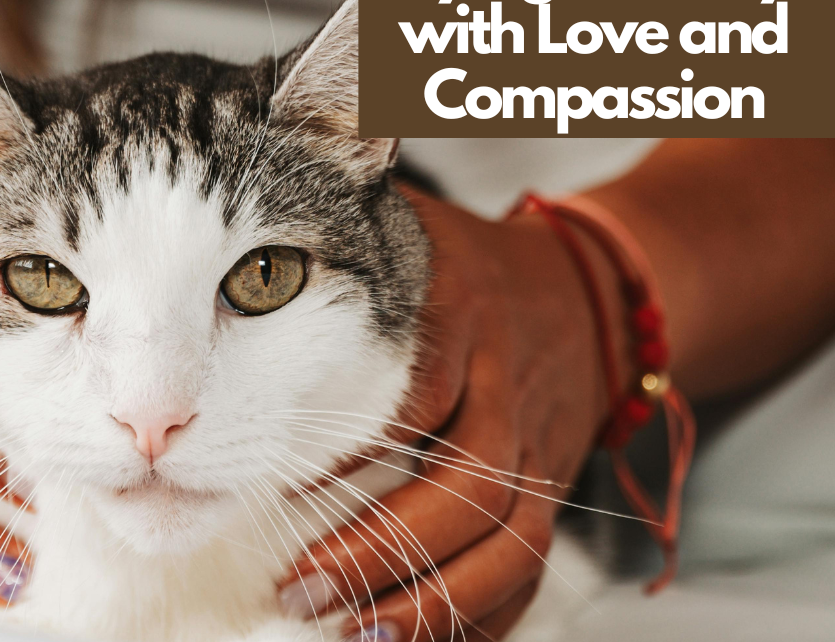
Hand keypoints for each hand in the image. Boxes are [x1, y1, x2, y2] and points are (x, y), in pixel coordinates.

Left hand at [279, 186, 615, 640]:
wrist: (589, 295)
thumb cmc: (469, 270)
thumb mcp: (414, 233)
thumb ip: (341, 236)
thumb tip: (246, 238)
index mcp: (465, 321)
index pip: (415, 396)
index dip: (349, 452)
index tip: (277, 490)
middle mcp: (507, 391)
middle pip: (468, 484)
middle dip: (383, 547)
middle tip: (302, 586)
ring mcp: (539, 449)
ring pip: (511, 540)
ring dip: (434, 597)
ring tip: (356, 633)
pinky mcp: (551, 490)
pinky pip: (533, 567)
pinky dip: (485, 615)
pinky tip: (418, 641)